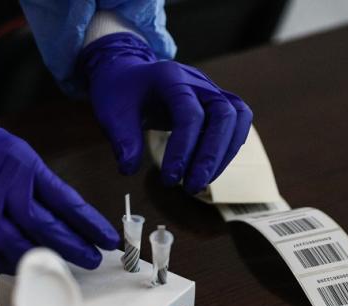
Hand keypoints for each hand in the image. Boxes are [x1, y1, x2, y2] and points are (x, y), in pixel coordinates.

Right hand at [0, 77, 118, 272]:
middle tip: (91, 259)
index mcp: (23, 165)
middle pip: (46, 227)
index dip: (90, 224)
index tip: (108, 238)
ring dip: (40, 260)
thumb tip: (61, 214)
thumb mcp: (13, 149)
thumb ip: (35, 181)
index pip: (66, 201)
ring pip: (16, 244)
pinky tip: (16, 266)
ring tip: (58, 268)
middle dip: (73, 247)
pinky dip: (1, 263)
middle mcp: (3, 187)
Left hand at [81, 33, 252, 193]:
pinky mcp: (214, 103)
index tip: (169, 179)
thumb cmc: (119, 93)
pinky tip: (208, 171)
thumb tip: (129, 170)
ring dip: (224, 154)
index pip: (189, 115)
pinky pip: (235, 123)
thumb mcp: (111, 114)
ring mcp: (210, 90)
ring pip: (236, 117)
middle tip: (191, 187)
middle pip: (223, 114)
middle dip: (211, 155)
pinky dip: (227, 148)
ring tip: (201, 183)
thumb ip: (122, 140)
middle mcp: (197, 81)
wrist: (127, 75)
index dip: (183, 150)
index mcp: (170, 78)